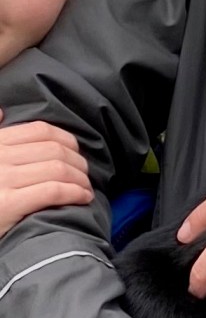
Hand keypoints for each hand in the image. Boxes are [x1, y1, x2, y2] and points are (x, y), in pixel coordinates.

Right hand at [0, 111, 91, 236]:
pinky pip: (53, 190)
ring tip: (86, 189)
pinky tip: (83, 198)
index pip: (41, 131)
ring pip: (59, 169)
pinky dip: (75, 192)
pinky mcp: (8, 204)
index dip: (67, 140)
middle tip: (86, 175)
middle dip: (78, 162)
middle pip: (55, 150)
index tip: (76, 153)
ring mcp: (2, 180)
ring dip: (81, 179)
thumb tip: (3, 112)